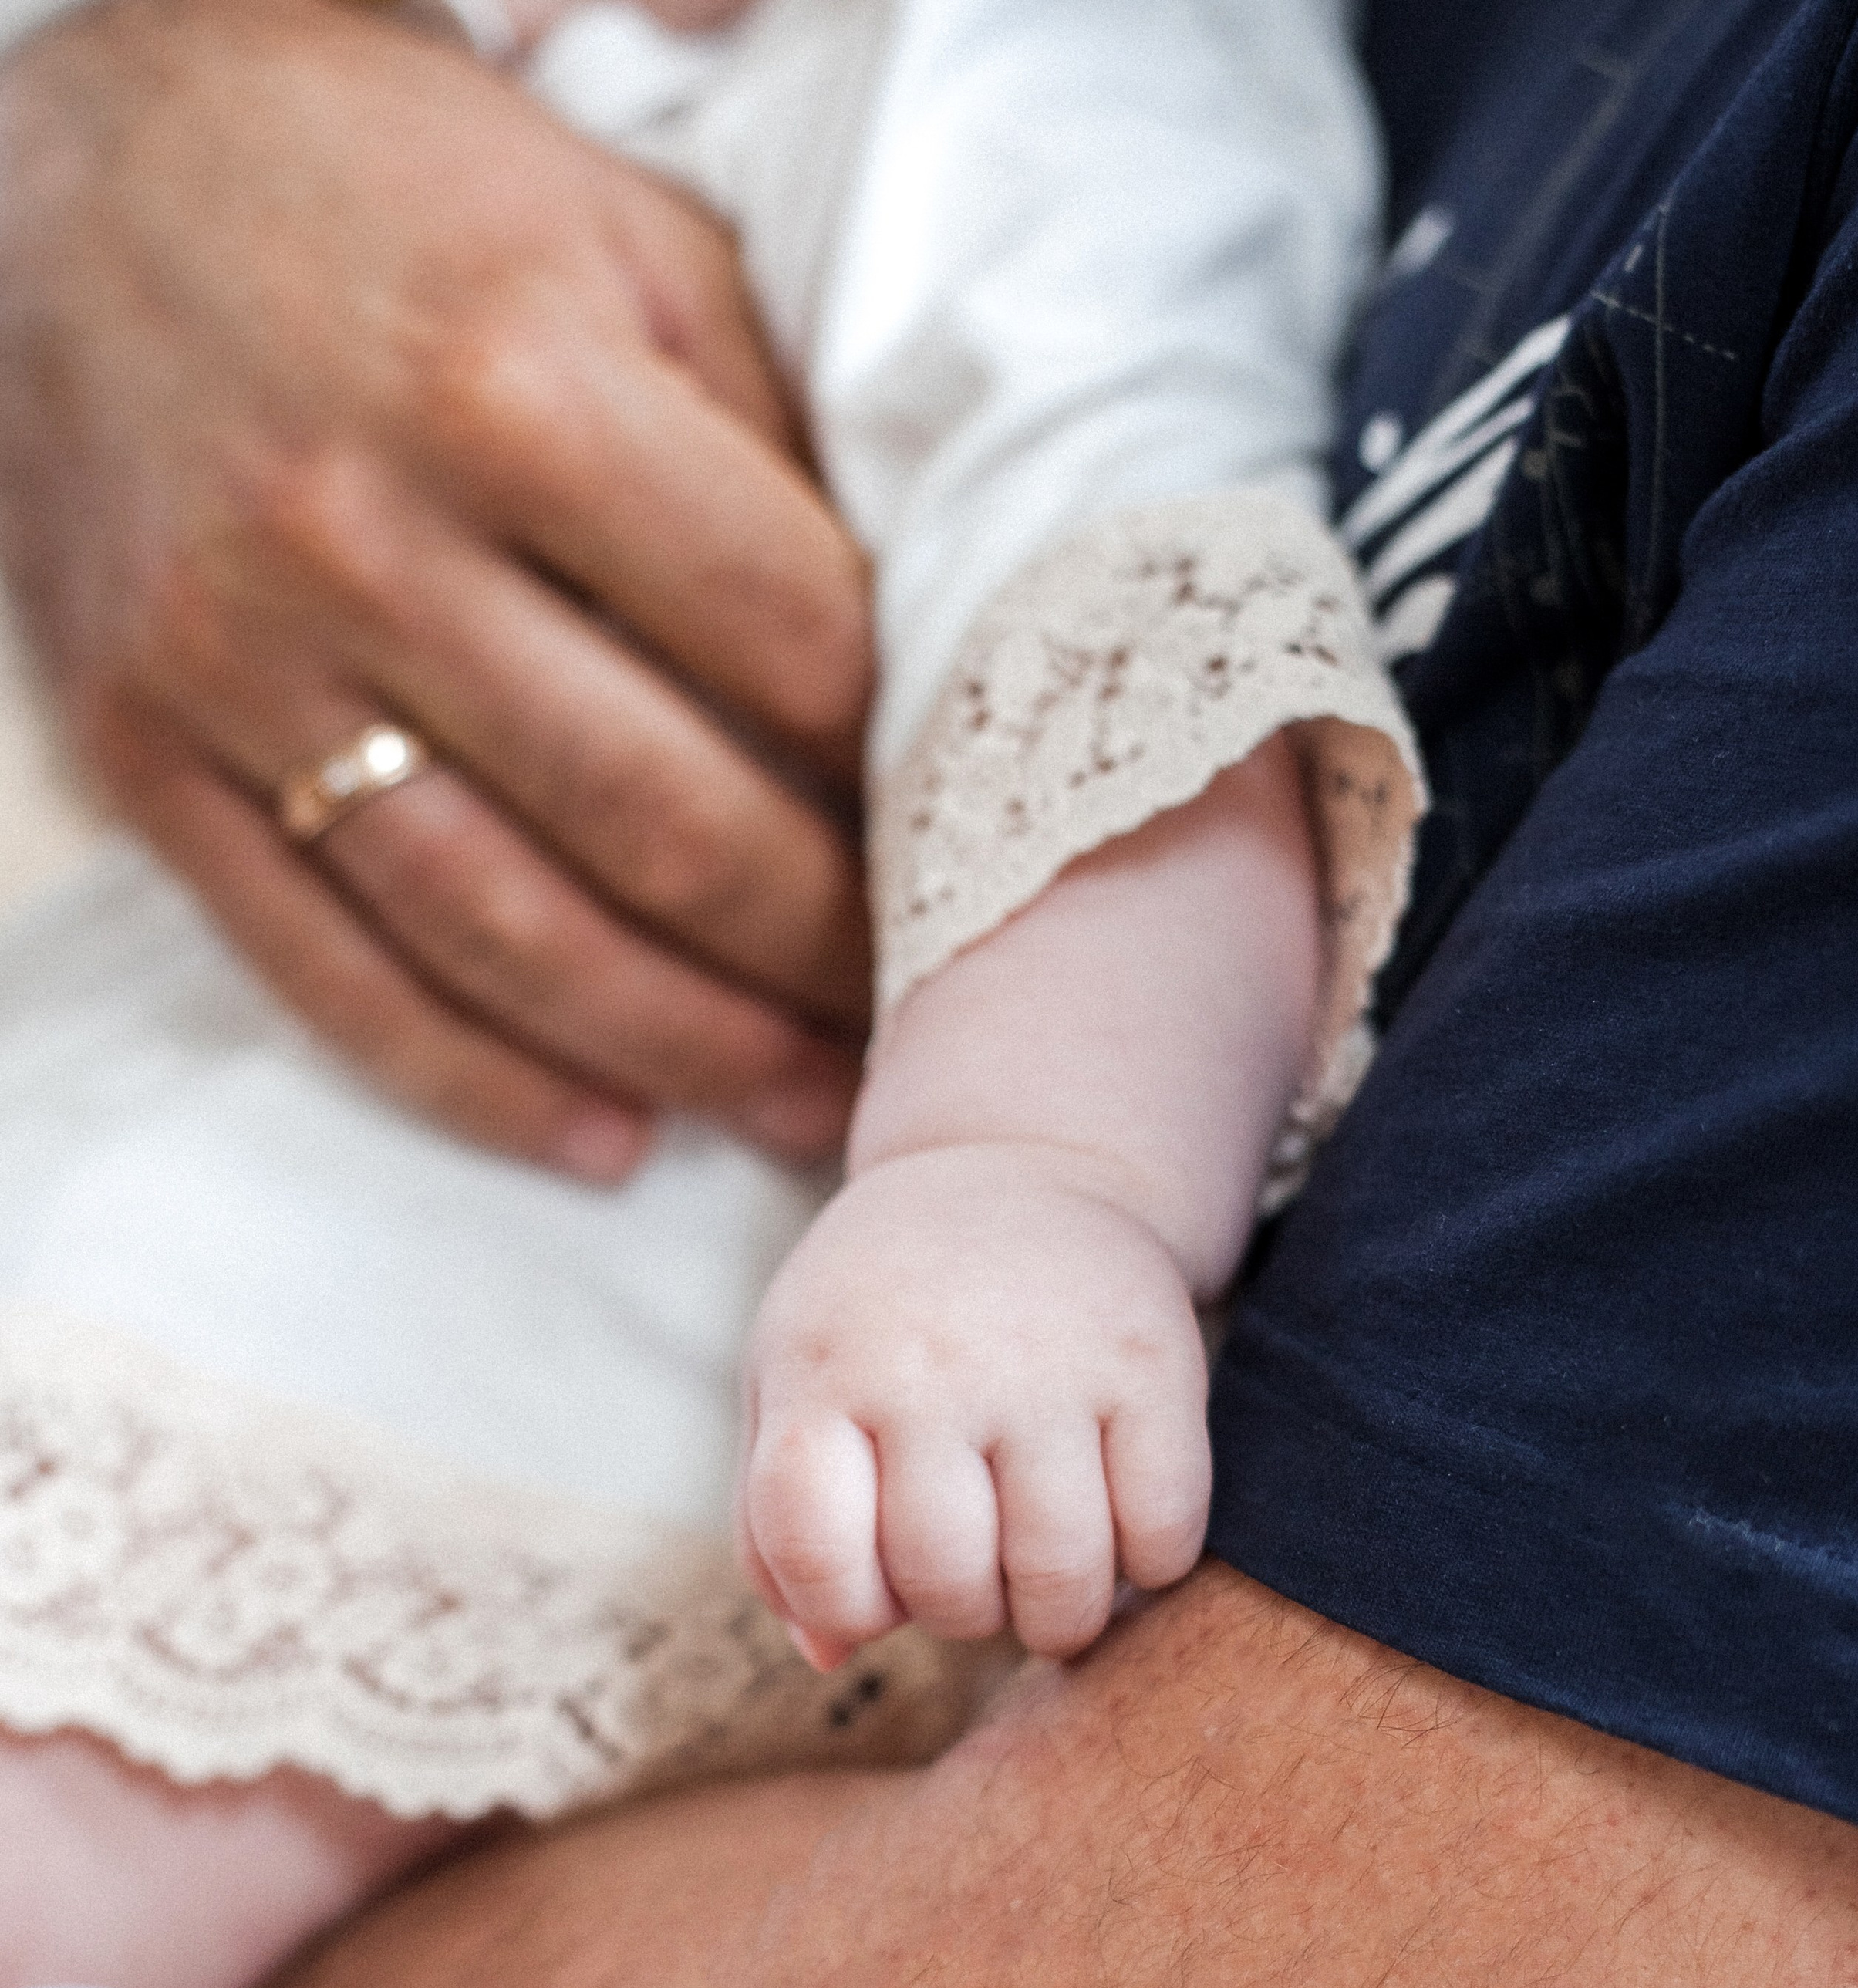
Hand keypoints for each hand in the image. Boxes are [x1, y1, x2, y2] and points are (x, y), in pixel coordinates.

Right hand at [0, 0, 873, 1177]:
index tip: (962, 836)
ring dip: (679, 1052)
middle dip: (812, 953)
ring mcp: (232, 663)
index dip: (897, 765)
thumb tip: (908, 685)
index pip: (780, 643)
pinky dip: (479, 1083)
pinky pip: (328, 973)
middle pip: (653, 819)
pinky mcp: (146, 761)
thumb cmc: (412, 212)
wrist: (85, 171)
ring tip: (800, 1112)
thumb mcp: (631, 245)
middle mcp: (358, 531)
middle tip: (911, 1025)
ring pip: (500, 931)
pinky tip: (605, 1138)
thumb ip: (772, 452)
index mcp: (510, 381)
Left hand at [741, 1146, 1211, 1663]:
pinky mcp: (1154, 1365)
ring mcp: (1048, 1364)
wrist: (1019, 1175)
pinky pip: (1163, 1530)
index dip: (847, 1609)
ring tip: (1049, 1586)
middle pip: (945, 1579)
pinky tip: (1120, 1535)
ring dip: (1057, 1618)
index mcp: (820, 1372)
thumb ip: (780, 1526)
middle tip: (978, 1583)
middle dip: (961, 1617)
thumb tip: (828, 1655)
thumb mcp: (795, 1387)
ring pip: (1059, 1576)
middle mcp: (930, 1365)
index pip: (814, 1551)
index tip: (878, 1595)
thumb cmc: (887, 1318)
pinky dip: (1147, 1568)